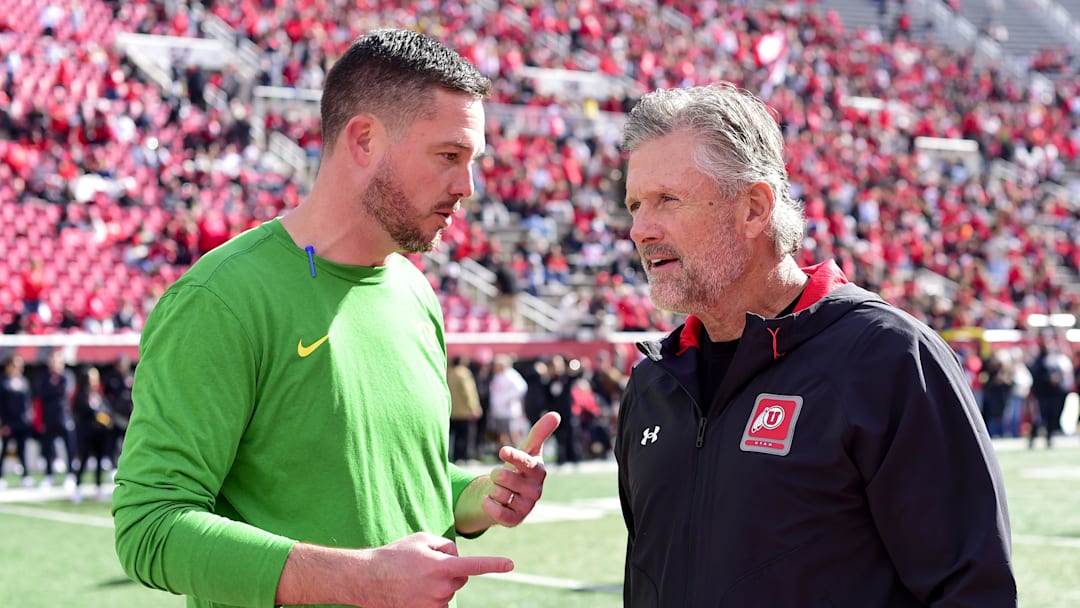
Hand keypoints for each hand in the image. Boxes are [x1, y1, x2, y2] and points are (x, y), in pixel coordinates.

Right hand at [358, 532, 513, 607]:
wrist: (369, 579)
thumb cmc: (396, 555)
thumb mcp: (422, 539)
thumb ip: (446, 545)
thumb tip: (458, 557)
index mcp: (441, 566)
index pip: (474, 565)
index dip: (494, 564)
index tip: (510, 564)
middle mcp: (441, 588)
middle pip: (461, 576)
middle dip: (452, 569)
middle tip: (428, 563)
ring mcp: (434, 604)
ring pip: (450, 589)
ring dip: (440, 582)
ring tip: (416, 576)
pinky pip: (440, 601)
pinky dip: (434, 594)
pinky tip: (417, 589)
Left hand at [482, 411, 560, 526]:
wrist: (508, 494)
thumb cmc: (519, 468)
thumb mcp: (527, 449)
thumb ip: (539, 432)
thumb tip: (556, 414)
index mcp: (538, 472)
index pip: (526, 463)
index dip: (514, 456)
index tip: (502, 450)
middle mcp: (535, 490)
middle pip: (506, 479)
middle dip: (496, 474)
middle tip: (498, 475)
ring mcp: (526, 507)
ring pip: (499, 494)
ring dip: (493, 490)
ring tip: (499, 489)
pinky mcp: (515, 520)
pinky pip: (497, 512)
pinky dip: (489, 504)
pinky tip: (490, 500)